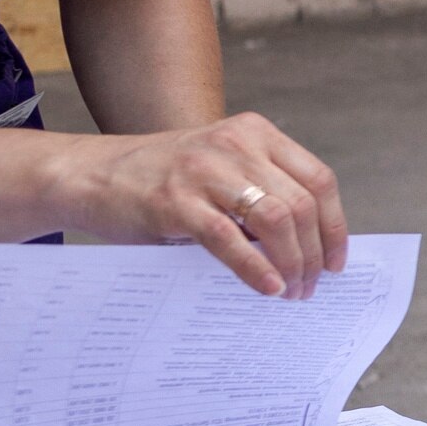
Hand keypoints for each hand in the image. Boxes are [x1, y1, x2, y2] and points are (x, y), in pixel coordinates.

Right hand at [81, 112, 347, 297]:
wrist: (90, 175)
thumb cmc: (160, 181)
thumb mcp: (219, 172)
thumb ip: (260, 194)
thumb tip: (308, 250)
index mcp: (254, 133)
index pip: (318, 180)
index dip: (334, 226)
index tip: (336, 262)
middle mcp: (235, 143)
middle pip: (301, 204)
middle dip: (314, 254)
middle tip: (310, 288)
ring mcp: (205, 169)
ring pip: (275, 219)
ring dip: (293, 264)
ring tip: (291, 292)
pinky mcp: (175, 200)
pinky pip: (230, 238)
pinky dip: (256, 268)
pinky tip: (267, 288)